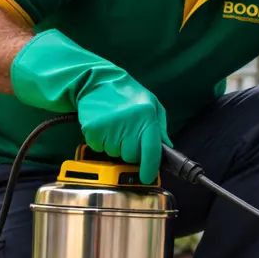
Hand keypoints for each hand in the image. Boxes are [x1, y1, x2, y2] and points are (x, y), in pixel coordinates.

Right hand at [10, 29, 169, 183]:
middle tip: (127, 135)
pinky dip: (101, 142)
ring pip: (115, 153)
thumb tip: (166, 148)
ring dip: (115, 145)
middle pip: (132, 156)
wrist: (96, 81)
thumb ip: (160, 128)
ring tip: (115, 127)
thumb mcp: (152, 105)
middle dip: (131, 151)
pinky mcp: (93, 129)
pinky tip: (104, 127)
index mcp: (147, 116)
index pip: (151, 149)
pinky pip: (99, 148)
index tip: (147, 176)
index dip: (150, 167)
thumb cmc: (126, 94)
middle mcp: (129, 122)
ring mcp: (110, 126)